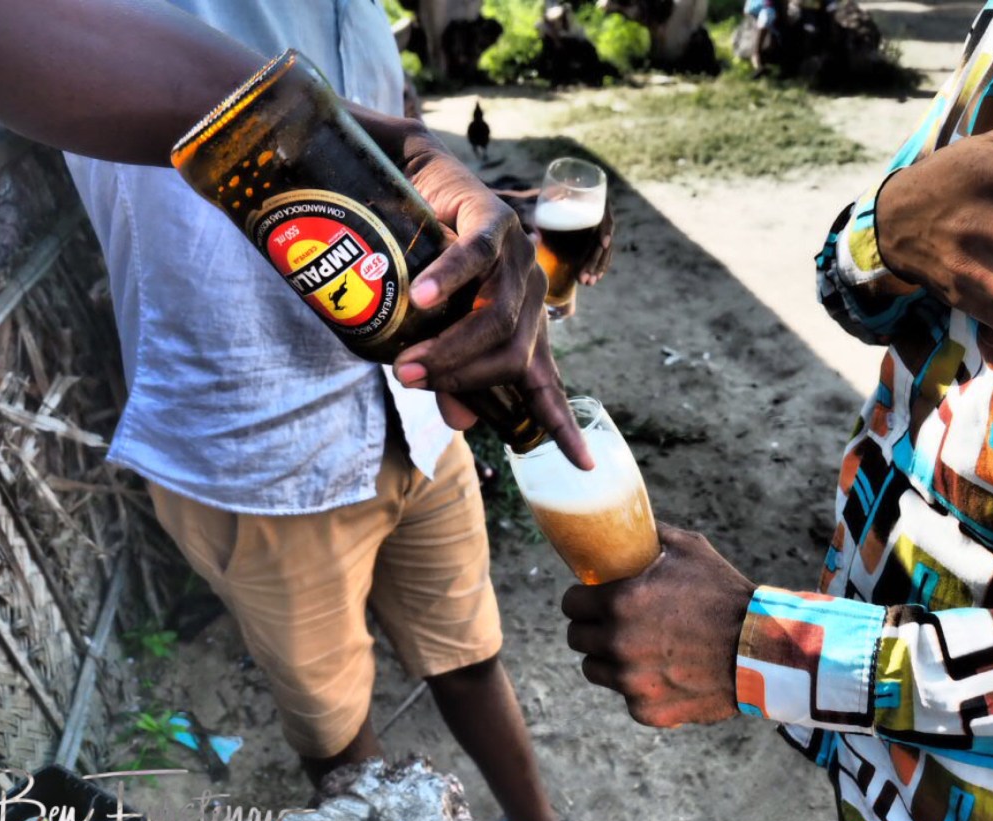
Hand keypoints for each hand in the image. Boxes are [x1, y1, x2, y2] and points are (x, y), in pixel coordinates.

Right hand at [352, 110, 591, 468]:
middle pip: (511, 358)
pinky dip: (448, 278)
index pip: (549, 385)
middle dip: (462, 378)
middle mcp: (530, 297)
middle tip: (412, 381)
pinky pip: (477, 257)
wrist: (419, 182)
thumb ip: (450, 375)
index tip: (584, 466)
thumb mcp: (435, 328)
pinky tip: (421, 295)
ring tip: (408, 358)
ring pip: (496, 318)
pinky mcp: (495, 220)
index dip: (564, 425)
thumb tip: (459, 423)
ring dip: (450, 345)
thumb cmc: (426, 262)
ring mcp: (518, 259)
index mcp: (523, 328)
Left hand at [493, 187, 615, 285]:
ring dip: (597, 267)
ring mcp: (592, 226)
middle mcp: (592, 211)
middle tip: (586, 277)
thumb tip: (535, 237)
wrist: (524, 209)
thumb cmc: (526, 206)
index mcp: (584, 198)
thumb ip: (529, 221)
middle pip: (603, 237)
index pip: (603, 212)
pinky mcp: (588, 238)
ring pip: (602, 249)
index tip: (603, 243)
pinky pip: (598, 253)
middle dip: (597, 260)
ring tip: (587, 283)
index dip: (607, 228)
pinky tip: (591, 280)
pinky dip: (596, 266)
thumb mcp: (527, 209)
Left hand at [562, 522, 755, 727]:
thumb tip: (627, 522)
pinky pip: (627, 697)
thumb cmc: (724, 593)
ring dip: (608, 659)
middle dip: (591, 628)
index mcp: (619, 602)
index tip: (592, 599)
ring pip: (595, 669)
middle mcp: (617, 643)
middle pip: (576, 638)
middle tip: (613, 623)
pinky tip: (664, 674)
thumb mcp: (688, 549)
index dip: (581, 599)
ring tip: (636, 649)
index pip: (570, 603)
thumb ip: (650, 535)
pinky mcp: (646, 711)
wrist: (761, 649)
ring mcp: (630, 681)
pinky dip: (640, 688)